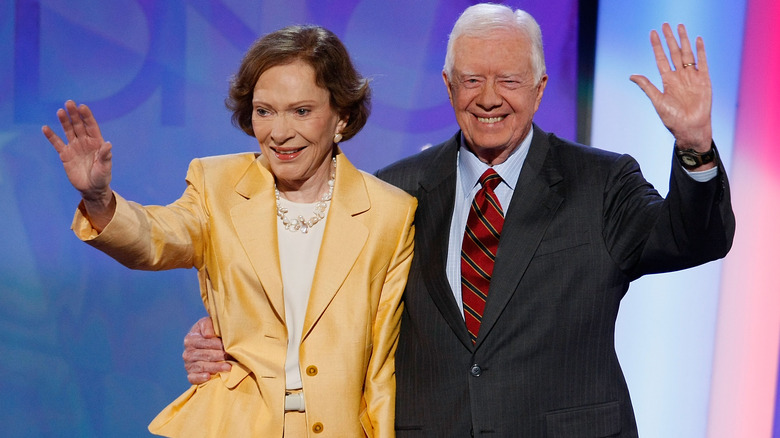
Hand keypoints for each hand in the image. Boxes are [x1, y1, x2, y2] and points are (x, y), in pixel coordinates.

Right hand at [43, 101, 115, 227]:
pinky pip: (57, 143)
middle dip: (74, 115)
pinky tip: (45, 128)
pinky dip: (51, 136)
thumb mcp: (105, 167)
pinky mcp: (65, 154)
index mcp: (97, 142)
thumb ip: (105, 156)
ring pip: (68, 131)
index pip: (92, 126)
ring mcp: (75, 147)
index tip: (82, 107)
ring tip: (60, 111)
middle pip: (79, 125)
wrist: (91, 189)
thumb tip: (108, 144)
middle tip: (69, 103)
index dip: (87, 116)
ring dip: (64, 121)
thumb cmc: (102, 177)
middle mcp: (85, 142)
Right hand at [183, 316, 230, 384]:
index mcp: (190, 339)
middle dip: (220, 356)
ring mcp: (188, 365)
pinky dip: (200, 378)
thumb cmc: (211, 333)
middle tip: (231, 357)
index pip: (205, 343)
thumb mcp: (208, 324)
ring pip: (201, 366)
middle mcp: (187, 353)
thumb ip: (208, 325)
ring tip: (228, 367)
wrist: (208, 346)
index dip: (217, 344)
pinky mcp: (190, 375)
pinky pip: (193, 378)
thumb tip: (208, 335)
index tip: (228, 346)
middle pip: (205, 355)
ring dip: (215, 367)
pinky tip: (209, 376)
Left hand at [630, 23, 712, 151]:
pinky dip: (701, 51)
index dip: (657, 46)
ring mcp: (692, 77)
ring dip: (684, 40)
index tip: (652, 33)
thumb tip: (632, 75)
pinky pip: (702, 62)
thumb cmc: (673, 119)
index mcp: (667, 81)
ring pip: (687, 54)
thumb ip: (647, 86)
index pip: (661, 59)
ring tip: (680, 27)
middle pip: (674, 53)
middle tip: (665, 25)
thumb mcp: (657, 101)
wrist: (690, 129)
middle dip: (670, 39)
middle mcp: (679, 76)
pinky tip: (698, 40)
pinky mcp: (704, 80)